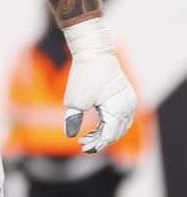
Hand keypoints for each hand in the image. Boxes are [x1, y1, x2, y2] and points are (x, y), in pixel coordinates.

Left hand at [62, 19, 136, 152]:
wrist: (93, 52)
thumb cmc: (83, 74)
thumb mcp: (73, 99)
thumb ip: (73, 119)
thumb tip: (69, 135)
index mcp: (117, 109)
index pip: (110, 135)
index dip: (97, 144)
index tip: (82, 147)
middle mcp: (128, 106)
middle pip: (116, 132)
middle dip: (100, 140)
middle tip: (83, 142)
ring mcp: (129, 100)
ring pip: (121, 125)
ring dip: (106, 132)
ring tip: (88, 135)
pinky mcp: (126, 95)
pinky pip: (122, 116)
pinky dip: (111, 123)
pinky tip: (98, 125)